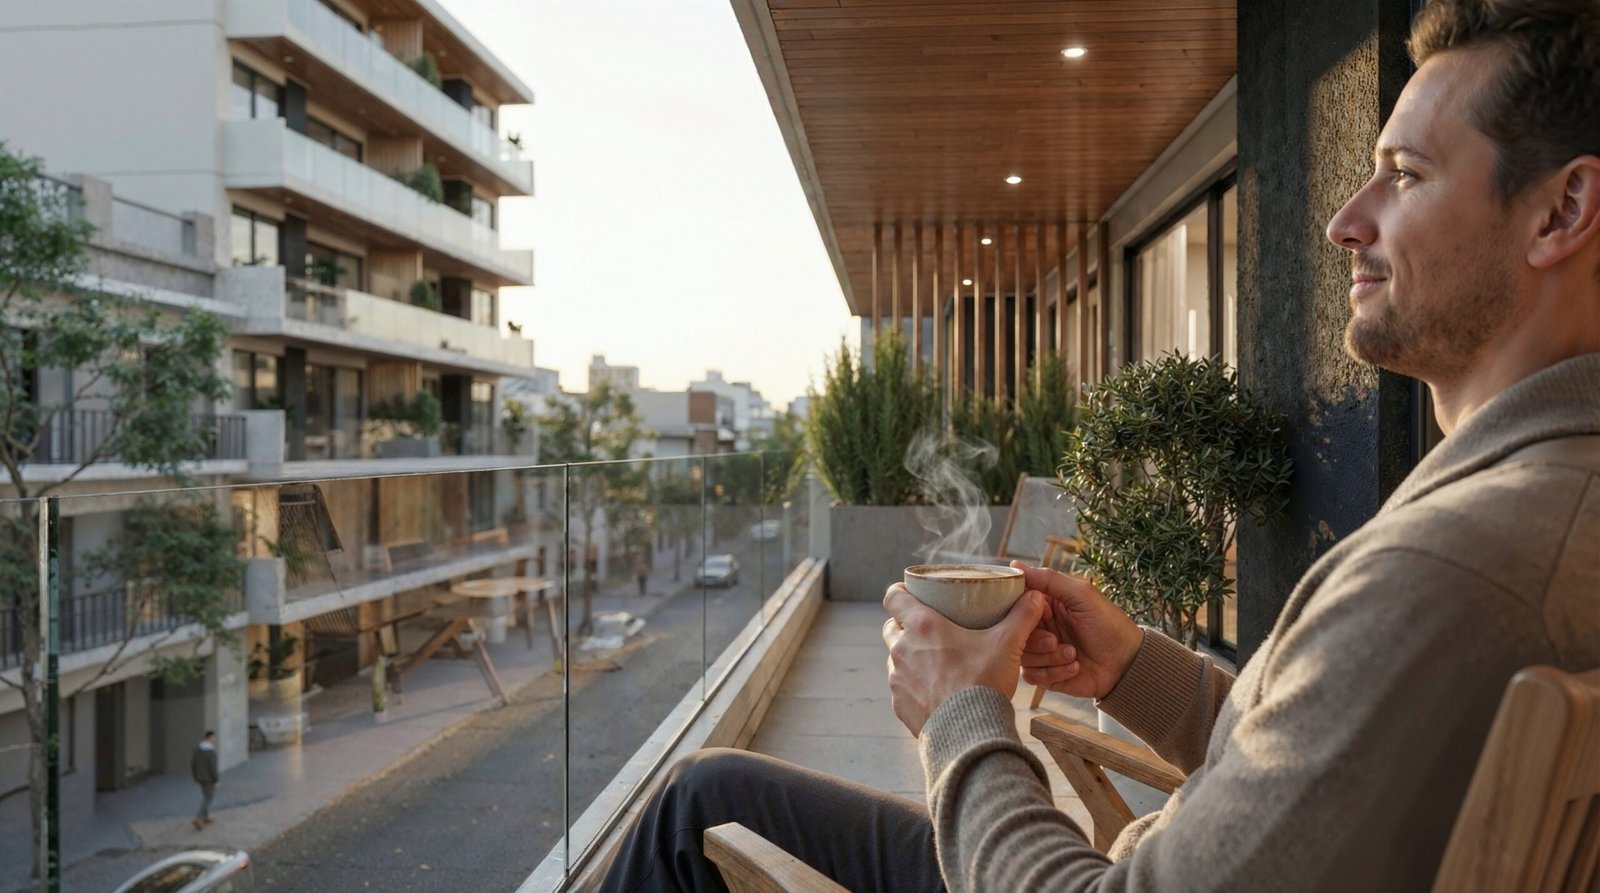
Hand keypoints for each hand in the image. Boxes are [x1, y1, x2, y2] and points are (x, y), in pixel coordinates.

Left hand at [882, 584, 1045, 736]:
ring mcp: (897, 679)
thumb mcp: (1007, 645)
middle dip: (904, 624)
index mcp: (922, 627)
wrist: (970, 735)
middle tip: (928, 628)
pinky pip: (901, 687)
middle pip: (891, 627)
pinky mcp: (899, 704)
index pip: (893, 597)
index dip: (900, 592)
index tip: (910, 592)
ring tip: (933, 661)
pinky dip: (913, 684)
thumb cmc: (984, 684)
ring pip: (895, 658)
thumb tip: (1036, 596)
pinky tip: (933, 689)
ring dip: (909, 656)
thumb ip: (1021, 617)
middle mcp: (902, 649)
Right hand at [1014, 562, 1142, 699]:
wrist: (1127, 663)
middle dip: (1037, 639)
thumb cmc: (1108, 624)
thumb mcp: (1081, 595)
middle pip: (1015, 633)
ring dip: (1049, 657)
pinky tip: (1074, 667)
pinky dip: (1053, 673)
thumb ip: (1048, 579)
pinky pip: (1032, 676)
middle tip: (1056, 640)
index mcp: (1044, 606)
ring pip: (1022, 655)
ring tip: (1072, 654)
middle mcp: (1039, 628)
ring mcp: (1041, 652)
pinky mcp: (1046, 675)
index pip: (1015, 604)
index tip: (1037, 615)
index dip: (1018, 610)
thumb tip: (1014, 564)